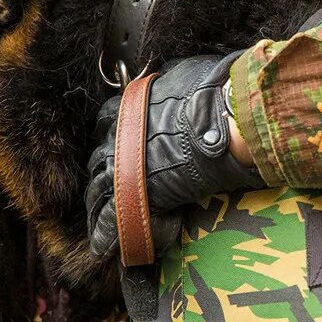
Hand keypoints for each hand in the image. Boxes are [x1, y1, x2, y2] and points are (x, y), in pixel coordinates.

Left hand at [85, 53, 264, 258]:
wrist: (223, 120)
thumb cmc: (212, 94)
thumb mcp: (187, 74)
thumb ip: (173, 80)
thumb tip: (177, 74)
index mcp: (129, 107)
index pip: (108, 122)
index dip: (112, 136)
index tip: (117, 145)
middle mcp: (119, 136)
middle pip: (99, 158)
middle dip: (102, 172)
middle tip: (109, 187)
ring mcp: (123, 166)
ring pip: (98, 190)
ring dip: (98, 205)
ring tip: (100, 223)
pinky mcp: (134, 194)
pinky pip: (111, 219)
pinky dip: (105, 234)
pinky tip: (102, 247)